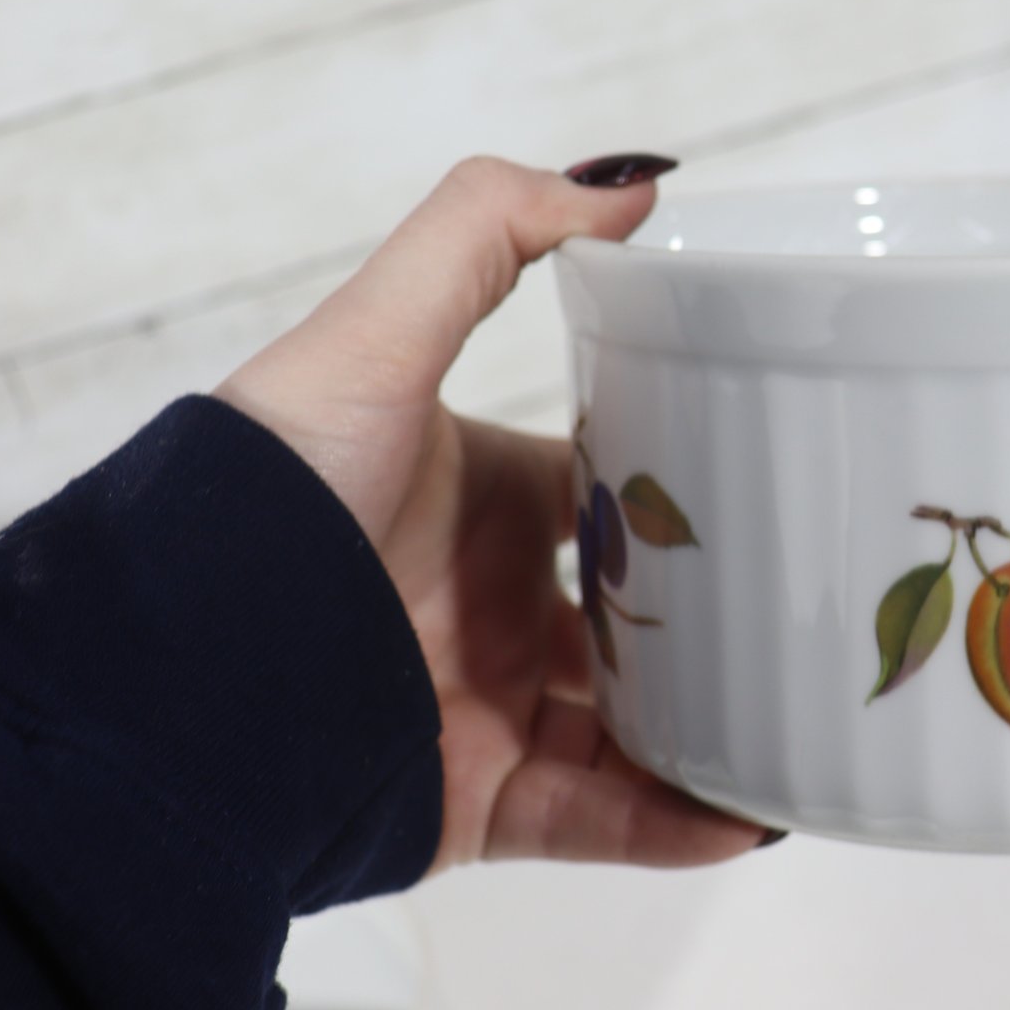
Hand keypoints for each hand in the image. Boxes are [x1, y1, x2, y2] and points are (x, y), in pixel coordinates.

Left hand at [216, 155, 769, 871]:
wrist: (185, 662)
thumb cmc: (274, 488)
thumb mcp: (379, 334)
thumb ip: (486, 234)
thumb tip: (629, 181)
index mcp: (484, 501)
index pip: (612, 494)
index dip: (690, 491)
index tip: (781, 487)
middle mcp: (495, 605)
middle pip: (644, 617)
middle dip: (727, 620)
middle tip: (825, 615)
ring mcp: (494, 708)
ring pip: (641, 729)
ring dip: (724, 732)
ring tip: (818, 725)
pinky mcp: (481, 801)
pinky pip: (602, 820)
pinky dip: (679, 827)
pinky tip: (754, 813)